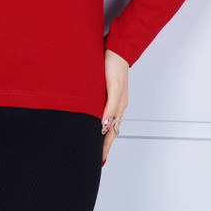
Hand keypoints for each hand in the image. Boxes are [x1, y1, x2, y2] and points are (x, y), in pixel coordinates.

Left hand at [101, 49, 128, 164]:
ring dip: (100, 134)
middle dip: (102, 145)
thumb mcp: (112, 87)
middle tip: (96, 159)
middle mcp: (115, 105)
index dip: (104, 147)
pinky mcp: (105, 92)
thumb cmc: (114, 66)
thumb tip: (104, 127)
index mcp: (118, 106)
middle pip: (109, 130)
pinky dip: (98, 121)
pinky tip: (92, 122)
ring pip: (106, 122)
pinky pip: (102, 111)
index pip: (111, 133)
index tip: (99, 161)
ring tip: (93, 145)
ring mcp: (111, 99)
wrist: (115, 49)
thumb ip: (109, 107)